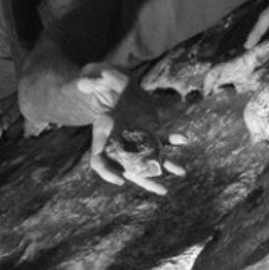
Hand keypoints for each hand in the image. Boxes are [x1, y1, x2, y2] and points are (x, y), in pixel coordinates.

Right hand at [76, 65, 188, 194]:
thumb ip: (88, 80)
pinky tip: (184, 139)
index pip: (98, 160)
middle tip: (162, 190)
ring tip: (182, 171)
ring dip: (166, 165)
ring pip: (151, 157)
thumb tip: (85, 82)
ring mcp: (138, 137)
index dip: (107, 172)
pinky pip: (163, 137)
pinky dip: (173, 139)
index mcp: (101, 135)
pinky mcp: (151, 128)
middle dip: (147, 181)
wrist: (115, 85)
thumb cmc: (101, 83)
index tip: (120, 179)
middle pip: (131, 168)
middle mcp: (120, 141)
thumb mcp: (92, 79)